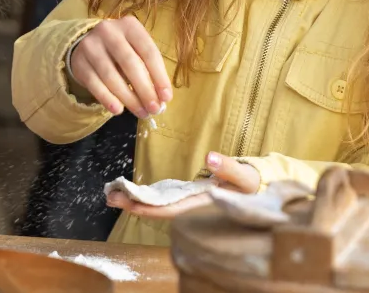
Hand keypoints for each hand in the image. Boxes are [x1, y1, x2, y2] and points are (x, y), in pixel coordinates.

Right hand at [68, 15, 172, 117]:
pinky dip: (107, 99)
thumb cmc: (123, 50)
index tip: (167, 98)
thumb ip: (150, 71)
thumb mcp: (138, 51)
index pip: (148, 52)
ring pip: (111, 76)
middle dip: (145, 90)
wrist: (90, 46)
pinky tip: (118, 110)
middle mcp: (108, 31)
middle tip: (155, 109)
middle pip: (130, 64)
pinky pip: (94, 84)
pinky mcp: (79, 62)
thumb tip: (161, 100)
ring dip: (128, 98)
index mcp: (129, 26)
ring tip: (141, 112)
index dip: (159, 76)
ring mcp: (90, 46)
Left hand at [107, 152, 261, 219]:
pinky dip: (146, 195)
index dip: (148, 208)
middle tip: (109, 196)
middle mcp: (191, 207)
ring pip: (157, 205)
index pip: (170, 210)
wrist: (259, 190)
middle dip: (134, 205)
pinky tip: (131, 190)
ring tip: (112, 193)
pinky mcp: (186, 196)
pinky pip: (162, 198)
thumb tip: (210, 159)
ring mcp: (187, 202)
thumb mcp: (244, 176)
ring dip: (136, 200)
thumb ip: (229, 167)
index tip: (127, 202)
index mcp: (202, 205)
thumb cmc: (253, 185)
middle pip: (157, 209)